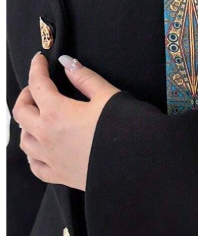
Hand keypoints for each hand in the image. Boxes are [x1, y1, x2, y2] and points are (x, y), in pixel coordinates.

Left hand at [12, 53, 118, 191]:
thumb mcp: (108, 96)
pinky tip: (40, 150)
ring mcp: (51, 158)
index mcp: (56, 112)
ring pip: (24, 140)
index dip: (37, 68)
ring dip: (26, 125)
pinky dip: (33, 156)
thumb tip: (67, 63)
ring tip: (36, 118)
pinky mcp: (61, 176)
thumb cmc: (127, 130)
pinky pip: (36, 167)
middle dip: (26, 95)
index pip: (37, 84)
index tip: (39, 60)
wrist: (138, 165)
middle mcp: (47, 135)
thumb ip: (85, 78)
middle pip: (21, 112)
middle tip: (36, 89)